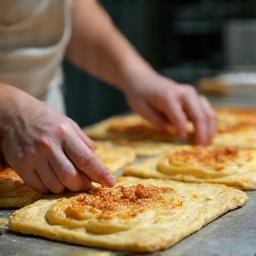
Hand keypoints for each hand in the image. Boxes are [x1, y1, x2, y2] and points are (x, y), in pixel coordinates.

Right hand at [0, 85, 114, 192]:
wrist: (14, 114)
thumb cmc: (47, 119)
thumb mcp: (69, 124)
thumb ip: (84, 142)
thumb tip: (97, 161)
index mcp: (64, 133)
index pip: (86, 159)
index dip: (101, 174)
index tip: (111, 183)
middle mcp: (49, 146)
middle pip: (71, 177)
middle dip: (83, 185)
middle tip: (87, 183)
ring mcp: (33, 157)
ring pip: (56, 186)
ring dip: (67, 187)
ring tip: (69, 178)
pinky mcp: (21, 166)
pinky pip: (40, 187)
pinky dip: (51, 188)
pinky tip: (54, 179)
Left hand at [123, 72, 216, 144]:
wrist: (143, 79)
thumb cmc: (140, 96)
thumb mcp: (142, 110)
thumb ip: (158, 121)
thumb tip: (173, 132)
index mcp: (168, 96)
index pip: (180, 118)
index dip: (183, 132)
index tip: (182, 142)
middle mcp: (184, 93)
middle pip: (200, 115)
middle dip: (203, 133)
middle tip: (201, 150)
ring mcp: (191, 94)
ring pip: (208, 112)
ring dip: (210, 129)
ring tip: (207, 144)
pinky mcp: (194, 97)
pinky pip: (206, 110)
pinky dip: (209, 123)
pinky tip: (207, 134)